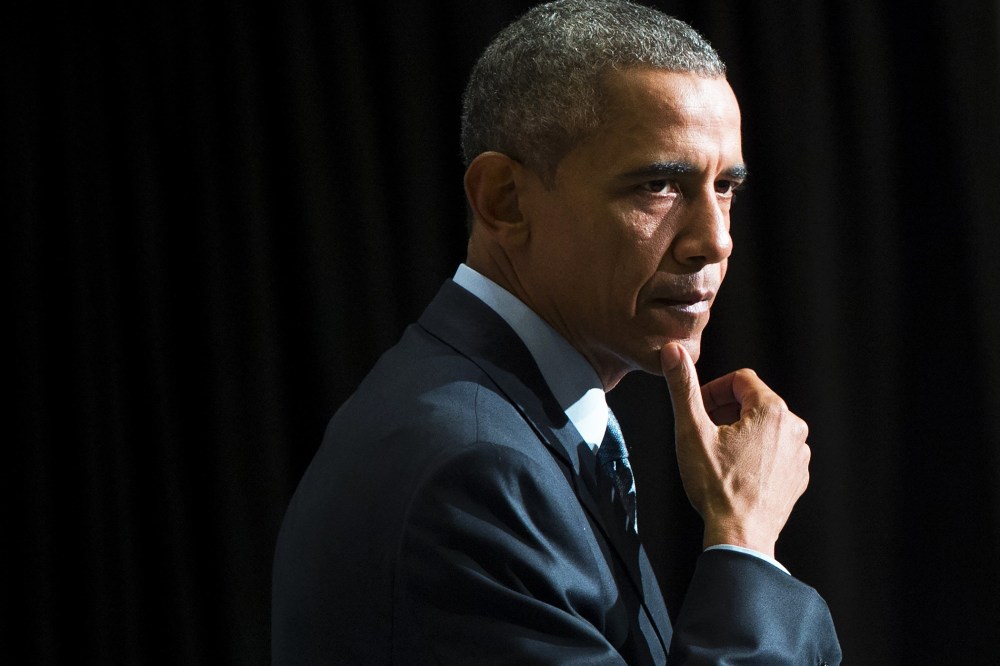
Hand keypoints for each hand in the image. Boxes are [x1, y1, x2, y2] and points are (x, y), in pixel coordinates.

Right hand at [660, 343, 810, 557]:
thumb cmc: (716, 485)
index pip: (741, 380)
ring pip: (765, 427)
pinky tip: (734, 472)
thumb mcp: (692, 431)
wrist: (741, 536)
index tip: (697, 409)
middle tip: (702, 432)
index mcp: (772, 411)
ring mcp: (800, 455)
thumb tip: (674, 350)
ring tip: (717, 455)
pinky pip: (775, 452)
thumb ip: (683, 387)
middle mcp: (794, 428)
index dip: (713, 390)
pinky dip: (755, 454)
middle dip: (725, 411)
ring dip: (740, 432)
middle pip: (754, 403)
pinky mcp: (798, 476)